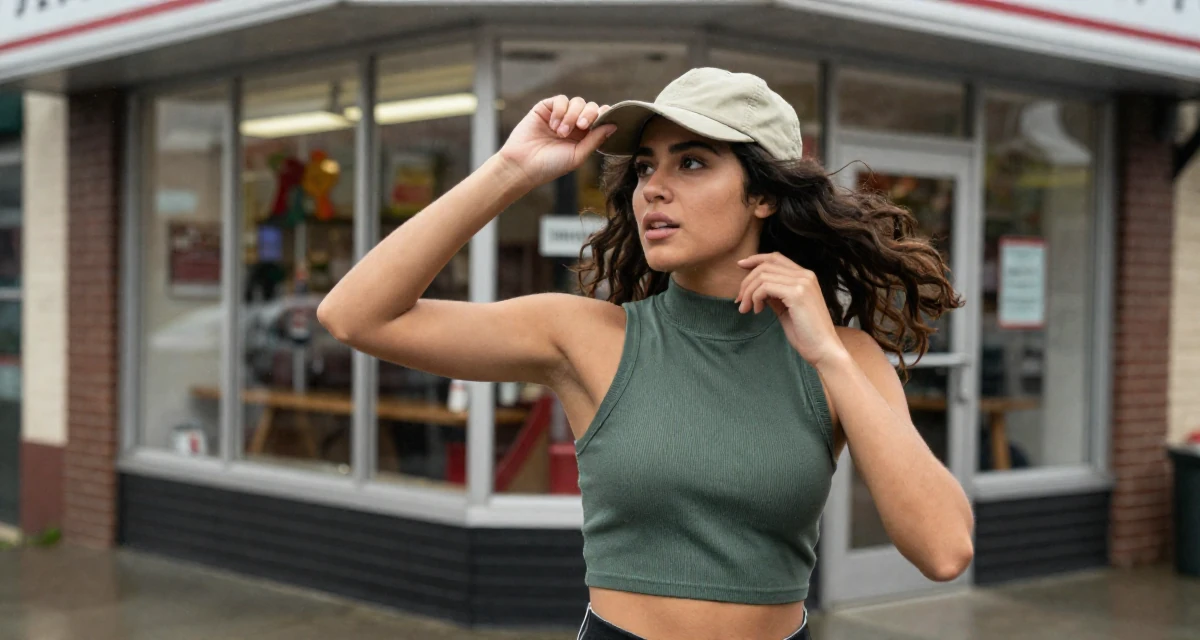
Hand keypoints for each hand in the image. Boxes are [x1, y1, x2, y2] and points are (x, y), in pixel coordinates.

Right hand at [496, 96, 615, 188]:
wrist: (523, 165)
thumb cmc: (551, 166)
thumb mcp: (578, 156)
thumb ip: (595, 139)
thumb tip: (614, 125)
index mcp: (584, 136)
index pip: (601, 118)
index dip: (605, 115)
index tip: (605, 118)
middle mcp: (574, 124)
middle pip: (591, 107)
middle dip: (589, 114)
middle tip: (581, 126)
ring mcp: (560, 115)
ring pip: (577, 102)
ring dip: (571, 115)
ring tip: (561, 133)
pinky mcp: (546, 108)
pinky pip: (561, 100)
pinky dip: (560, 111)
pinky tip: (553, 125)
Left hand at [736, 253, 847, 367]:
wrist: (823, 349)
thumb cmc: (806, 333)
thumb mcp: (786, 309)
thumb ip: (775, 295)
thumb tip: (757, 288)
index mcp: (805, 277)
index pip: (776, 258)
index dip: (756, 260)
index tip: (740, 266)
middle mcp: (805, 275)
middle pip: (766, 265)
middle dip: (747, 282)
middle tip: (739, 301)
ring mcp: (802, 283)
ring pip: (762, 276)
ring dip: (748, 293)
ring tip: (747, 309)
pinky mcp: (797, 294)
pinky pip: (765, 287)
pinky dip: (755, 298)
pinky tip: (757, 311)